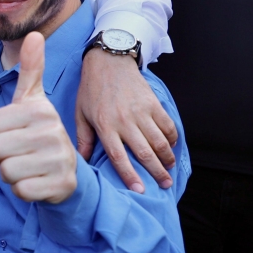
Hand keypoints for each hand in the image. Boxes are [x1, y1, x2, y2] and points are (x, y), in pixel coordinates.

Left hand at [0, 33, 77, 203]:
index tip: (14, 133)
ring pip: (6, 171)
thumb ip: (31, 69)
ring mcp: (59, 160)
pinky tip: (37, 181)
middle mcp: (53, 132)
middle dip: (1, 156)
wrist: (67, 171)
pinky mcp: (61, 185)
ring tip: (28, 166)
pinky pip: (21, 191)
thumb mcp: (33, 101)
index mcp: (40, 110)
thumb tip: (34, 33)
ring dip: (11, 173)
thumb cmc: (40, 133)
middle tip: (20, 152)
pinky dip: (23, 190)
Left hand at [75, 48, 177, 192]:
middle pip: (145, 153)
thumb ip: (83, 139)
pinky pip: (167, 125)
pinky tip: (171, 146)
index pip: (119, 157)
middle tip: (164, 185)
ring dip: (167, 158)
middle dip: (157, 172)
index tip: (140, 190)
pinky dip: (172, 138)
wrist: (108, 61)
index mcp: (105, 126)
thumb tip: (80, 162)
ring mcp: (141, 112)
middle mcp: (124, 121)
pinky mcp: (153, 103)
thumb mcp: (81, 114)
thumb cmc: (91, 89)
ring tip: (168, 169)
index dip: (130, 176)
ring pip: (159, 141)